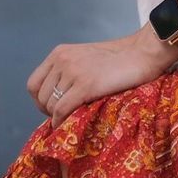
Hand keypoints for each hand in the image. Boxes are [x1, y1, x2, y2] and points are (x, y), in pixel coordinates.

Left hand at [26, 25, 177, 123]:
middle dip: (50, 111)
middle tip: (66, 116)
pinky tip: (72, 124)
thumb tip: (56, 100)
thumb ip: (69, 72)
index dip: (41, 101)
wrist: (143, 53)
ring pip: (51, 105)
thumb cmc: (120, 59)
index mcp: (60, 53)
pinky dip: (62, 122)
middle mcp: (62, 60)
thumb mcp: (86, 58)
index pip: (33, 84)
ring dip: (59, 117)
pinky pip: (62, 110)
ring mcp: (73, 72)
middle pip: (41, 97)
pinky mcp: (85, 85)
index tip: (53, 108)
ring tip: (73, 119)